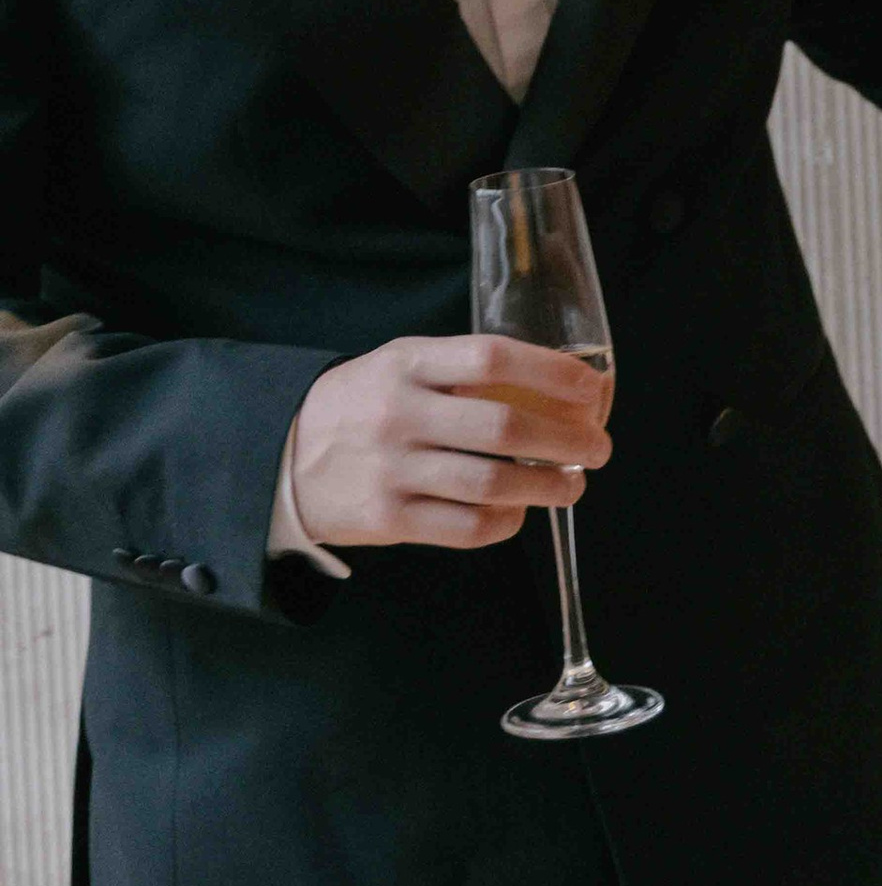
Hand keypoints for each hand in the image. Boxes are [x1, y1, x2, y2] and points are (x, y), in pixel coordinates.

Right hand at [289, 336, 612, 551]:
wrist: (280, 455)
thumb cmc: (361, 405)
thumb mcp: (399, 366)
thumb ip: (462, 370)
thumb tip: (557, 386)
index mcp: (406, 364)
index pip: (493, 358)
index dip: (553, 372)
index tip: (592, 388)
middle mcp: (399, 414)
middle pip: (504, 427)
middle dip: (568, 440)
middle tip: (598, 448)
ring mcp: (392, 469)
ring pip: (491, 483)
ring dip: (547, 487)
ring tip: (572, 485)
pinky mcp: (388, 518)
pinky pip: (465, 527)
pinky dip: (505, 522)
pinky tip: (520, 512)